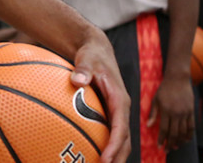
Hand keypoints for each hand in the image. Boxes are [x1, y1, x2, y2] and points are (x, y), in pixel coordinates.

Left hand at [71, 35, 131, 162]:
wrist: (98, 50)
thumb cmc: (92, 55)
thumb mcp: (87, 59)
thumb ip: (83, 70)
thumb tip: (77, 80)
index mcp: (120, 100)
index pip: (121, 128)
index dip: (114, 145)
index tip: (105, 160)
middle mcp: (122, 109)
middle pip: (125, 140)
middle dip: (118, 158)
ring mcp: (118, 113)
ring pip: (121, 140)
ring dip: (115, 155)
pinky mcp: (111, 113)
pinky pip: (112, 134)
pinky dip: (108, 147)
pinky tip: (94, 156)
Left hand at [147, 75, 193, 149]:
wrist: (178, 79)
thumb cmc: (164, 89)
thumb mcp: (155, 99)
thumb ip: (153, 113)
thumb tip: (148, 126)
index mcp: (166, 110)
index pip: (164, 129)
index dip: (162, 139)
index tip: (159, 146)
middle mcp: (176, 113)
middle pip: (174, 133)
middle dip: (170, 143)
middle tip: (167, 150)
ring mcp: (185, 113)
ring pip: (183, 132)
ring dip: (180, 141)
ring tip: (176, 147)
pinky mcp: (191, 111)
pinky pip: (191, 126)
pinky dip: (189, 134)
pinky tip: (186, 140)